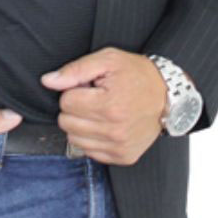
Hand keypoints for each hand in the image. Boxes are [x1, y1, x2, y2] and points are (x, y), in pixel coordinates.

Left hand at [40, 47, 167, 165]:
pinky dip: (92, 138)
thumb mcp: (107, 60)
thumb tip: (48, 81)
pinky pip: (90, 152)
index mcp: (109, 105)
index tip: (89, 87)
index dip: (74, 91)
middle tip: (93, 99)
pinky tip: (105, 125)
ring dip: (81, 125)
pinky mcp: (123, 157)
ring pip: (74, 140)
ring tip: (100, 111)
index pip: (66, 102)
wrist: (168, 96)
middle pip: (67, 123)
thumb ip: (75, 70)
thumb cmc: (136, 74)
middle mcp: (114, 130)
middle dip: (75, 108)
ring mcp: (119, 147)